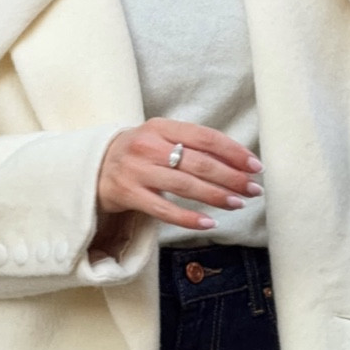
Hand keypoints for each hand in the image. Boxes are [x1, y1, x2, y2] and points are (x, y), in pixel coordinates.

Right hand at [96, 120, 262, 238]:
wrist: (94, 165)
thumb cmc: (139, 152)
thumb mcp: (160, 138)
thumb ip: (191, 145)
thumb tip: (236, 161)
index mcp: (160, 127)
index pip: (205, 137)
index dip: (233, 152)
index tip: (255, 165)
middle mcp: (148, 146)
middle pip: (198, 163)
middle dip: (231, 177)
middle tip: (253, 189)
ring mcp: (137, 171)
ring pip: (184, 185)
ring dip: (216, 196)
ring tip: (238, 204)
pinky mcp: (129, 194)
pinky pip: (164, 209)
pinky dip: (188, 218)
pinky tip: (209, 223)